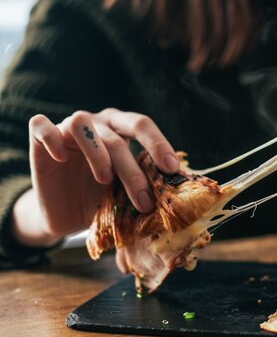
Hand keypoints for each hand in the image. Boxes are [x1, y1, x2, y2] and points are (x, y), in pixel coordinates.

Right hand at [12, 108, 178, 246]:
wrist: (66, 213)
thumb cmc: (102, 197)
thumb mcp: (126, 193)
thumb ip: (144, 185)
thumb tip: (176, 195)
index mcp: (121, 129)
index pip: (142, 125)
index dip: (158, 144)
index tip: (172, 169)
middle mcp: (97, 123)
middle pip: (116, 135)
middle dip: (133, 171)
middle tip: (144, 200)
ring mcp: (67, 128)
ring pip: (81, 123)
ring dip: (97, 153)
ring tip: (104, 180)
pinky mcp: (39, 139)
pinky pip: (40, 125)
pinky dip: (51, 138)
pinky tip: (60, 157)